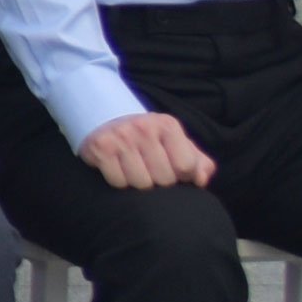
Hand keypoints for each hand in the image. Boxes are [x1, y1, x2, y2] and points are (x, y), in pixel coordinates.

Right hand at [78, 107, 214, 191]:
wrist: (106, 118)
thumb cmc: (149, 138)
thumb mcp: (177, 143)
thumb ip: (198, 162)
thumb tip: (200, 180)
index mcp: (167, 125)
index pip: (186, 167)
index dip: (181, 176)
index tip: (172, 169)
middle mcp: (144, 127)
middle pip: (164, 178)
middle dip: (159, 181)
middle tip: (150, 169)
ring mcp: (120, 136)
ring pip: (141, 183)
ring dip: (138, 182)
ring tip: (134, 169)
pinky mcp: (100, 147)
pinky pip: (118, 182)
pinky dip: (119, 181)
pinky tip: (118, 169)